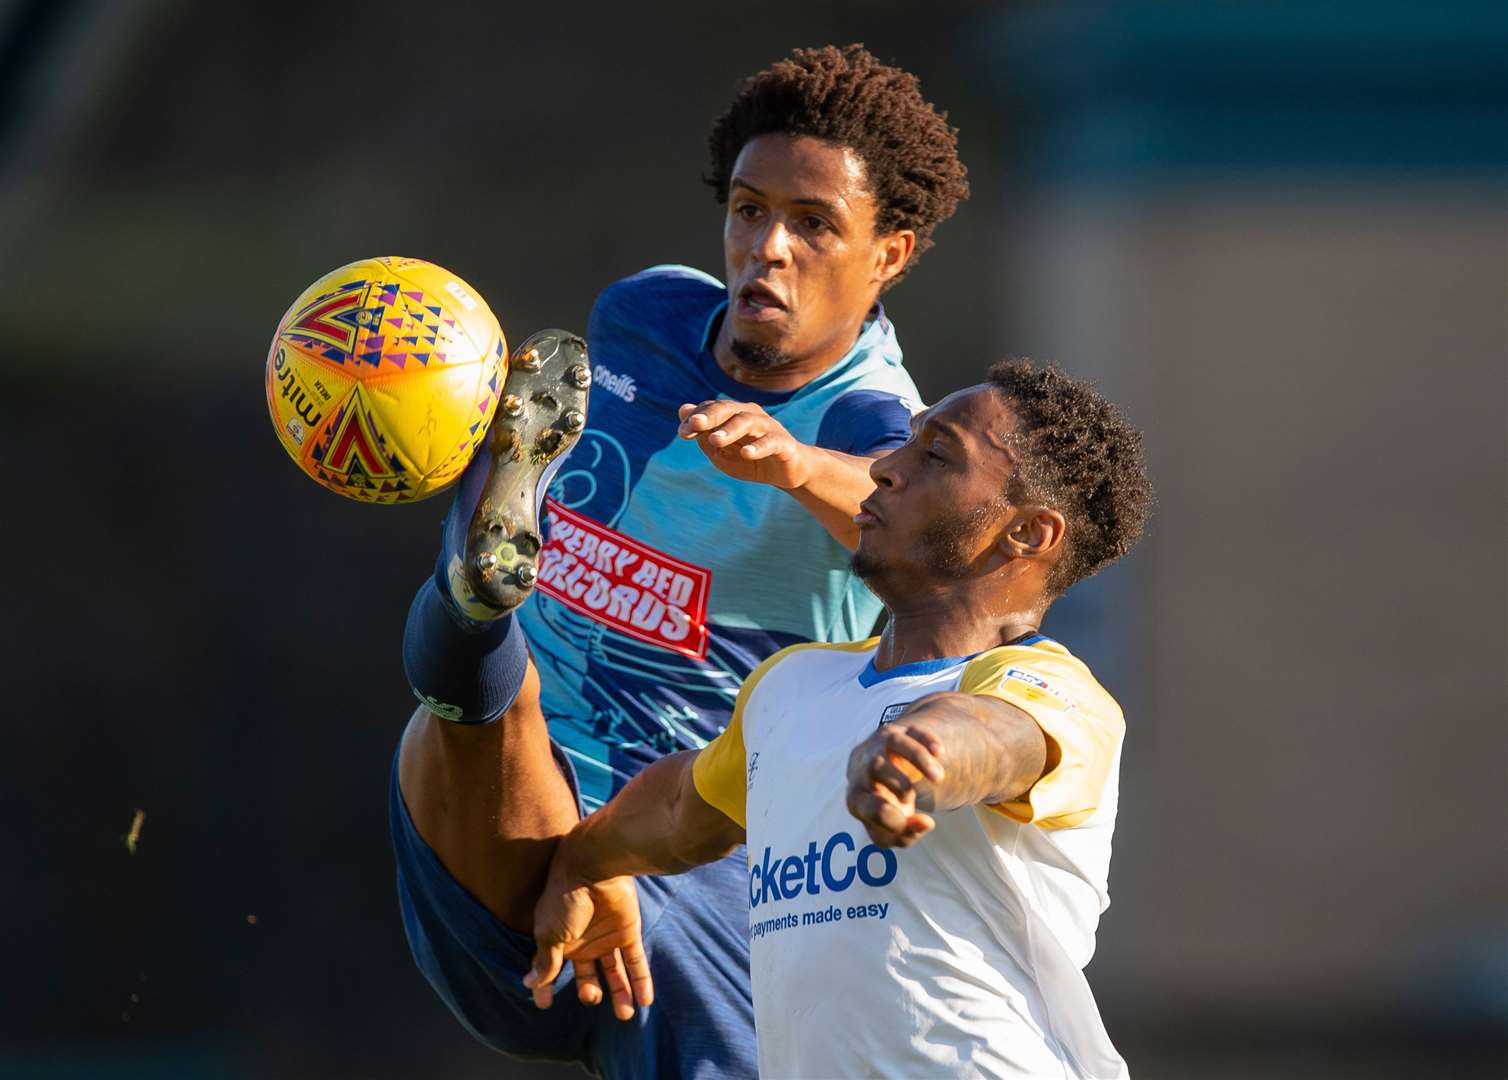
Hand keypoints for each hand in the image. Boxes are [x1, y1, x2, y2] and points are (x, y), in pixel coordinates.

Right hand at [525, 871, 653, 1020]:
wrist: (595, 866)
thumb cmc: (565, 898)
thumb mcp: (549, 933)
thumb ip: (545, 961)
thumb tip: (529, 983)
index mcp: (558, 940)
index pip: (551, 969)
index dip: (546, 987)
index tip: (544, 1005)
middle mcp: (582, 941)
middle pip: (587, 974)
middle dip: (590, 992)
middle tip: (591, 997)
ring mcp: (606, 937)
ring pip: (614, 972)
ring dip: (620, 994)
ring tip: (625, 1015)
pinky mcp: (627, 932)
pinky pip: (636, 961)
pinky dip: (641, 981)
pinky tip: (645, 1001)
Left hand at [678, 400, 811, 489]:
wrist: (786, 472)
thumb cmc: (750, 459)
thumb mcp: (721, 452)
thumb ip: (703, 434)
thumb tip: (683, 409)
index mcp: (734, 414)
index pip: (712, 409)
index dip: (697, 418)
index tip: (682, 433)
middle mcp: (751, 415)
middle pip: (729, 409)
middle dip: (711, 416)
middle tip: (695, 424)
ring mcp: (769, 427)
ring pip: (748, 422)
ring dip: (730, 430)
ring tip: (715, 440)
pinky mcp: (784, 444)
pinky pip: (771, 442)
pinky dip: (758, 447)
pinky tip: (746, 454)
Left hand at [845, 722, 945, 847]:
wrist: (877, 775)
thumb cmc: (885, 806)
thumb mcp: (892, 830)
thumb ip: (907, 835)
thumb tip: (928, 823)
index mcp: (857, 797)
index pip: (866, 806)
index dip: (891, 818)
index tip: (912, 822)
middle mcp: (862, 766)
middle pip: (875, 767)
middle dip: (900, 786)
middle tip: (910, 799)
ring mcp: (879, 745)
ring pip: (894, 742)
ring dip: (919, 759)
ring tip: (939, 778)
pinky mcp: (898, 733)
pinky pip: (912, 731)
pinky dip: (926, 740)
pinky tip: (939, 753)